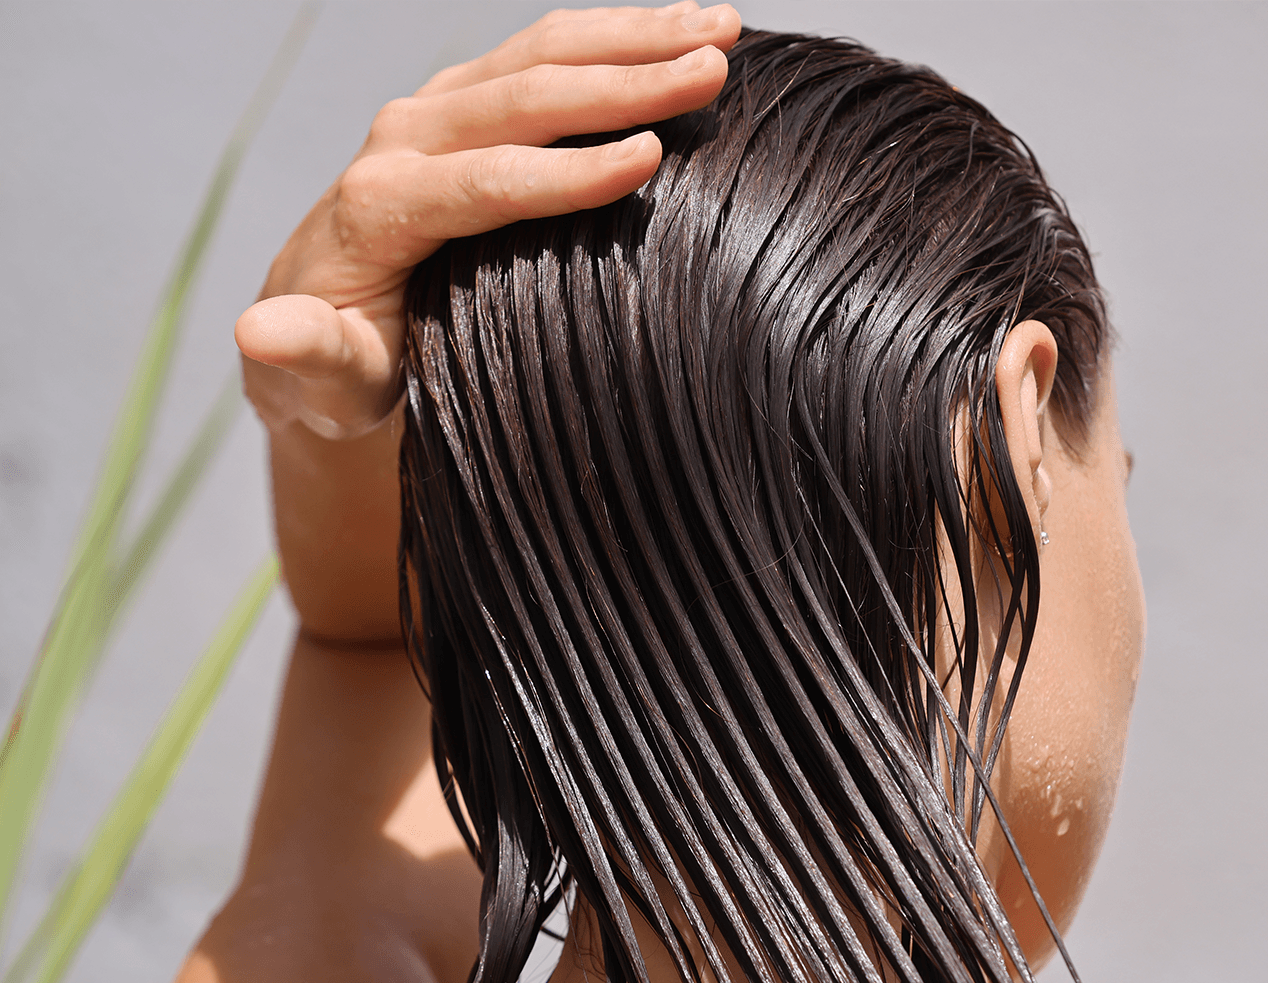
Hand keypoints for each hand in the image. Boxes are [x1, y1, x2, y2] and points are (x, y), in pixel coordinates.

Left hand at [234, 3, 739, 438]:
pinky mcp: (461, 107)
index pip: (486, 180)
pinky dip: (611, 40)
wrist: (322, 322)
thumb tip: (259, 336)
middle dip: (623, 82)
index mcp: (380, 206)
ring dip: (632, 39)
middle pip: (524, 96)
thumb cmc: (340, 369)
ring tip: (724, 31)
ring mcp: (434, 113)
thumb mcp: (318, 379)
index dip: (568, 171)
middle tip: (712, 69)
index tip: (650, 159)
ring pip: (539, 55)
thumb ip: (302, 356)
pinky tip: (675, 32)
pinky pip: (541, 55)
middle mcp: (404, 140)